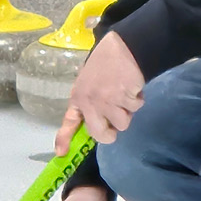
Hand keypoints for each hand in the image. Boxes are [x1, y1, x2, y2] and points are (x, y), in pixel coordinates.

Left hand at [55, 32, 143, 154]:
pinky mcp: (125, 98)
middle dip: (111, 133)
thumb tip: (99, 125)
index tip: (62, 153)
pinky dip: (138, 99)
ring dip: (128, 111)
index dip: (64, 139)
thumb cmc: (105, 63)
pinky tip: (133, 87)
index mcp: (79, 98)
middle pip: (101, 135)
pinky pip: (136, 108)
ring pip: (123, 123)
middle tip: (116, 123)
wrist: (123, 47)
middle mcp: (90, 103)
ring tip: (125, 94)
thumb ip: (90, 103)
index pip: (69, 122)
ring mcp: (108, 101)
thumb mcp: (89, 82)